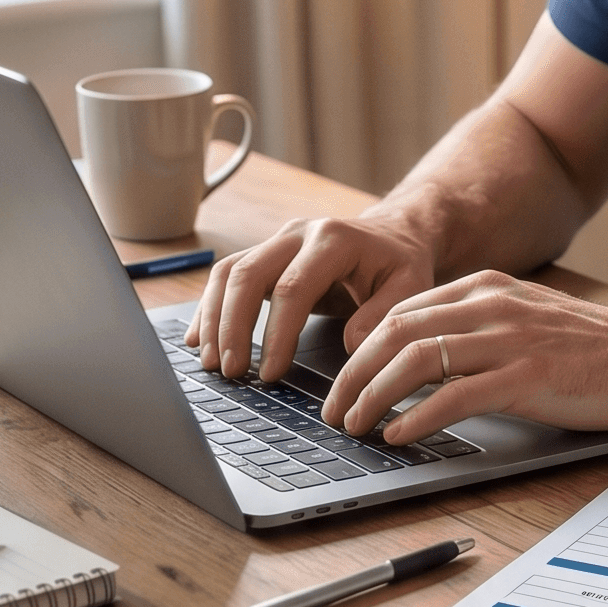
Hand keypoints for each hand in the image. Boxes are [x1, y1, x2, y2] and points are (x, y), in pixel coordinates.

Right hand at [186, 215, 434, 381]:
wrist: (393, 235)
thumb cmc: (400, 266)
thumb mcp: (409, 288)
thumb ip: (382, 316)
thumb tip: (352, 347)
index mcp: (333, 239)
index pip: (293, 287)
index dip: (276, 333)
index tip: (270, 373)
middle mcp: (298, 233)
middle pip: (248, 274)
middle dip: (233, 326)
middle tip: (230, 370)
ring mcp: (277, 241)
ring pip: (229, 272)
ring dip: (214, 318)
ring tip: (210, 362)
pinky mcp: (265, 255)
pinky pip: (226, 277)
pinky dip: (209, 308)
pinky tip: (198, 338)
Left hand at [328, 270, 607, 438]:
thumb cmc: (590, 348)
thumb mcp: (525, 317)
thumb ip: (477, 325)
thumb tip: (422, 355)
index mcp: (485, 288)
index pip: (401, 312)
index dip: (362, 348)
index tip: (343, 380)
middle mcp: (490, 306)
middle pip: (395, 333)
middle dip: (352, 374)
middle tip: (332, 408)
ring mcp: (507, 340)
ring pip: (415, 361)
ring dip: (372, 397)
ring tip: (354, 425)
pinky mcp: (525, 377)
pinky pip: (453, 396)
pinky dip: (415, 417)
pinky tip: (398, 435)